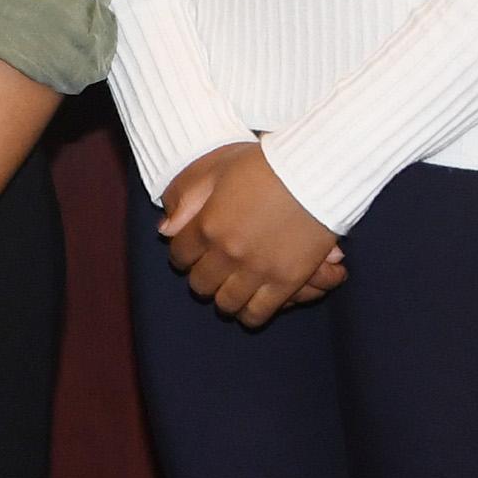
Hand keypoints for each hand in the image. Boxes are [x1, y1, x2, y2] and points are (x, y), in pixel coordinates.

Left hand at [159, 141, 343, 328]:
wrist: (313, 170)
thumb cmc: (264, 163)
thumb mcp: (216, 168)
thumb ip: (186, 199)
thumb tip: (164, 230)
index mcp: (208, 225)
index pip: (180, 255)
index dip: (184, 253)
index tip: (193, 251)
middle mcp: (227, 252)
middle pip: (200, 284)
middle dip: (202, 275)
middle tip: (213, 267)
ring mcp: (256, 270)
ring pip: (225, 303)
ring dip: (224, 295)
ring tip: (232, 285)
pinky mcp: (285, 282)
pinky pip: (256, 314)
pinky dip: (250, 312)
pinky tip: (252, 301)